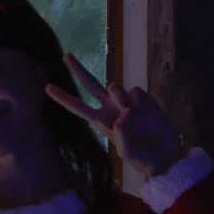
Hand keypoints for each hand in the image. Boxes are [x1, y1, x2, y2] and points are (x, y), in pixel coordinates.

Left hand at [45, 53, 185, 177]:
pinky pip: (135, 91)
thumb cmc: (144, 158)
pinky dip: (139, 101)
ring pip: (114, 86)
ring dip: (119, 97)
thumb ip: (122, 135)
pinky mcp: (142, 98)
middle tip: (65, 56)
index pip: (78, 107)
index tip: (47, 87)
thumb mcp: (127, 153)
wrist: (166, 154)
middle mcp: (110, 108)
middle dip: (78, 69)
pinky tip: (147, 113)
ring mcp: (125, 101)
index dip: (64, 98)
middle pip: (90, 84)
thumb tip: (124, 115)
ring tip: (132, 114)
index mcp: (101, 121)